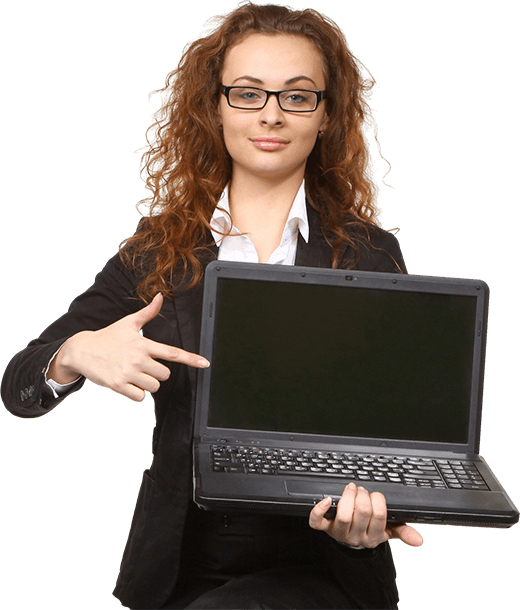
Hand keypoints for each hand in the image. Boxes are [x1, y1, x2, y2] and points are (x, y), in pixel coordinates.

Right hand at [49, 293, 209, 401]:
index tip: (205, 363)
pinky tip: (127, 383)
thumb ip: (148, 313)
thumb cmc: (108, 337)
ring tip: (134, 374)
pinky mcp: (118, 385)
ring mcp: (128, 372)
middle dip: (157, 374)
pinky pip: (139, 397)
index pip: (172, 353)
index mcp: (143, 344)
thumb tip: (160, 297)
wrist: (82, 350)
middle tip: (143, 367)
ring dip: (147, 384)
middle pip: (164, 375)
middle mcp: (138, 358)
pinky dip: (136, 394)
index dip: (191, 358)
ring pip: (153, 387)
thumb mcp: (128, 323)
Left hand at [309, 482, 423, 547]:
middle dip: (363, 495)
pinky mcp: (324, 528)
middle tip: (362, 490)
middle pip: (362, 512)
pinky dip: (319, 509)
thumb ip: (403, 532)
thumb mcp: (387, 532)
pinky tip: (327, 499)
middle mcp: (356, 536)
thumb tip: (419, 540)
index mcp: (373, 536)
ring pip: (344, 515)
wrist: (349, 542)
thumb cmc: (368, 530)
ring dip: (348, 497)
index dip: (378, 500)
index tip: (376, 494)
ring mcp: (339, 532)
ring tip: (351, 488)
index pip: (380, 516)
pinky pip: (317, 521)